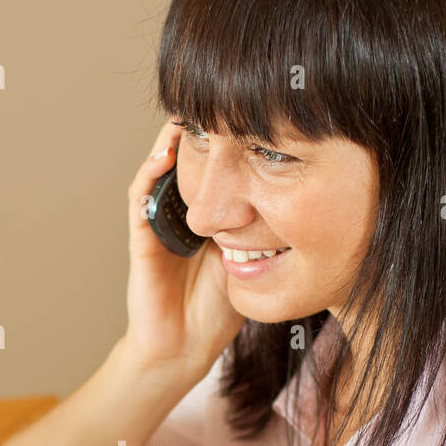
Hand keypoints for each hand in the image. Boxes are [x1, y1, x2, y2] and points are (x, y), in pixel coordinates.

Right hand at [123, 119, 244, 381]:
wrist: (184, 350)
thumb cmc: (216, 311)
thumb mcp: (252, 260)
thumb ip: (265, 230)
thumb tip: (303, 196)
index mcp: (205, 217)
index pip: (213, 168)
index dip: (224, 140)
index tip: (244, 110)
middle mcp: (179, 215)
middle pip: (186, 162)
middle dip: (197, 130)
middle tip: (212, 95)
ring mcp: (157, 225)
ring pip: (160, 172)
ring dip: (170, 142)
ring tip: (187, 113)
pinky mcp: (142, 242)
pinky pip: (141, 202)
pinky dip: (150, 175)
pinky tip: (165, 155)